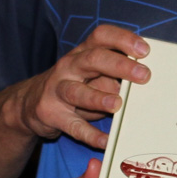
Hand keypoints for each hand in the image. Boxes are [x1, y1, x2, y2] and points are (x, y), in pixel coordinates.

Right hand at [2, 25, 148, 149]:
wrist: (31, 103)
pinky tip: (106, 141)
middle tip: (143, 75)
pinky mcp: (52, 114)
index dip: (123, 40)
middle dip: (119, 66)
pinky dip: (90, 135)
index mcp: (83, 52)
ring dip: (98, 98)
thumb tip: (143, 81)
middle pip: (93, 59)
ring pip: (77, 92)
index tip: (145, 50)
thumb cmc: (75, 85)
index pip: (102, 36)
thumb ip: (114, 74)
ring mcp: (57, 90)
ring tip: (117, 104)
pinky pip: (73, 126)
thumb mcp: (92, 74)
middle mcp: (69, 66)